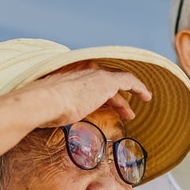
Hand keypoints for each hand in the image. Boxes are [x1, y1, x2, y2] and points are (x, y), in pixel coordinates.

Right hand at [24, 65, 151, 128]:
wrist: (46, 100)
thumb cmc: (43, 108)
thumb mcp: (50, 107)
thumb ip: (55, 109)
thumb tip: (49, 119)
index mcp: (71, 75)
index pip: (91, 83)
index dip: (101, 95)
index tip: (104, 105)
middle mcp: (85, 70)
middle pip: (106, 83)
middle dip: (115, 98)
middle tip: (122, 112)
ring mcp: (96, 74)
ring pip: (118, 83)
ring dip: (127, 98)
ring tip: (131, 113)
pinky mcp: (107, 81)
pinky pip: (129, 81)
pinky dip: (139, 87)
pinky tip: (146, 97)